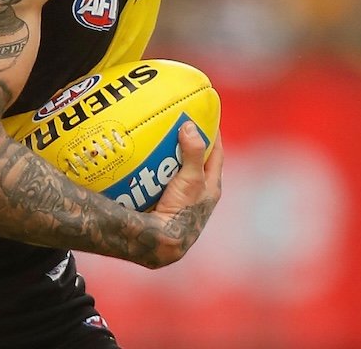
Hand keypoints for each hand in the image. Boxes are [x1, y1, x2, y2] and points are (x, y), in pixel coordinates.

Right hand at [138, 121, 222, 268]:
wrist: (161, 242)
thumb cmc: (181, 211)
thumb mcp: (191, 179)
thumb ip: (192, 153)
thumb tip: (189, 126)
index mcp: (211, 187)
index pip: (216, 154)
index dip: (213, 135)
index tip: (207, 117)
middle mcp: (199, 194)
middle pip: (196, 162)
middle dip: (189, 145)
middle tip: (178, 125)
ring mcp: (182, 200)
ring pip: (178, 173)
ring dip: (170, 159)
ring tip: (159, 141)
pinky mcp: (166, 205)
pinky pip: (162, 183)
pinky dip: (156, 172)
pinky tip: (144, 164)